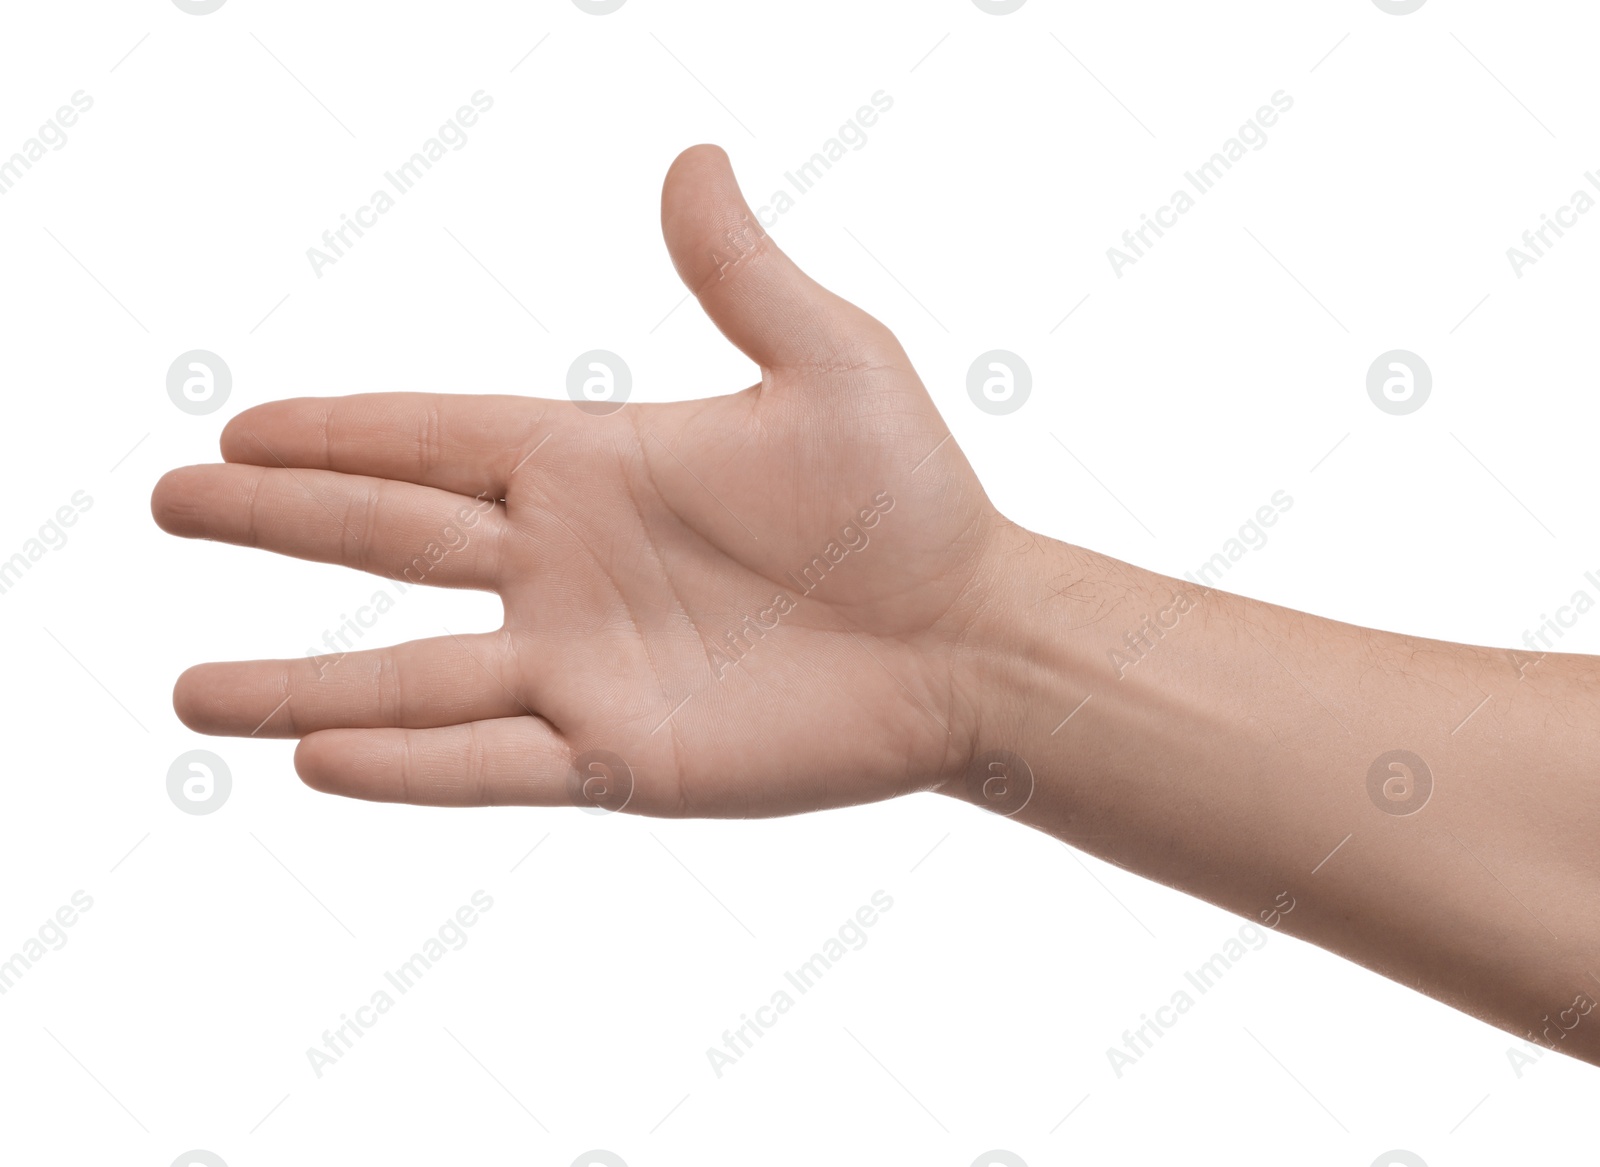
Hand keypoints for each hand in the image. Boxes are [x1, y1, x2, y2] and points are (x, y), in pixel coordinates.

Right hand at [152, 145, 1017, 814]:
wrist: (971, 638)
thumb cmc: (910, 500)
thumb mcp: (829, 360)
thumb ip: (739, 274)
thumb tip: (690, 158)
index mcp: (597, 463)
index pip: (432, 437)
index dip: (335, 431)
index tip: (238, 424)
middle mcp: (566, 565)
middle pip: (388, 539)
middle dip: (277, 521)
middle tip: (170, 500)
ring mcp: (584, 666)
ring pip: (410, 676)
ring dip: (297, 682)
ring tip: (188, 694)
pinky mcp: (622, 757)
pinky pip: (492, 763)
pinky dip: (408, 764)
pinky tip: (316, 758)